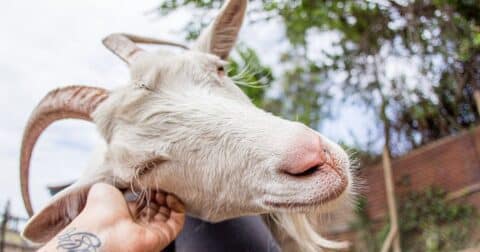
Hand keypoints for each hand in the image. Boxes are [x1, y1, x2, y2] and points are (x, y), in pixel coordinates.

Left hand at [40, 183, 184, 251]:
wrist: (102, 231)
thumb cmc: (98, 212)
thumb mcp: (105, 188)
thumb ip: (119, 183)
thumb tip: (129, 178)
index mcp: (124, 215)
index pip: (144, 202)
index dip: (150, 190)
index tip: (150, 180)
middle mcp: (139, 225)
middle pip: (158, 207)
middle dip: (161, 193)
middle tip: (158, 184)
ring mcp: (152, 232)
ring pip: (170, 214)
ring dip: (170, 199)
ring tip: (164, 190)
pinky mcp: (164, 236)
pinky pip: (178, 222)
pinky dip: (178, 207)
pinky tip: (170, 197)